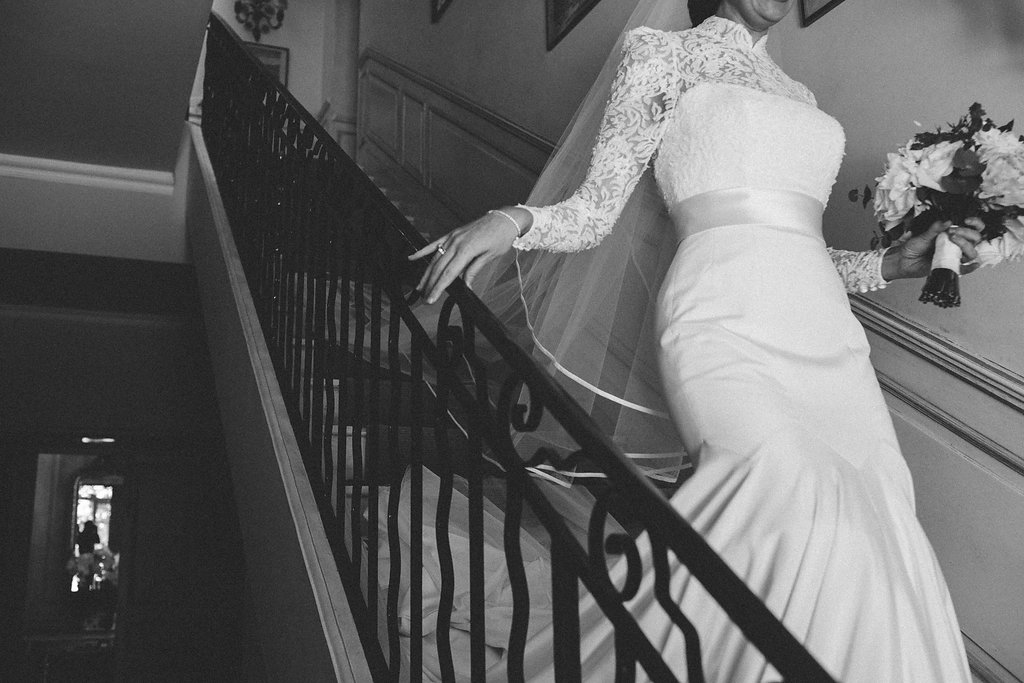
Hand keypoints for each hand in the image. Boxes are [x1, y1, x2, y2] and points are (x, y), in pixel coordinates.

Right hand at [408, 208, 525, 303]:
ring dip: (426, 274)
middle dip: (430, 284)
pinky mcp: (452, 234)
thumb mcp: (490, 256)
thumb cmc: (500, 237)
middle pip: (439, 268)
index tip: (431, 299)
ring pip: (435, 258)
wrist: (505, 218)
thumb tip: (466, 286)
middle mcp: (456, 243)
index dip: (438, 288)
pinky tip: (412, 258)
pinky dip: (423, 251)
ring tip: (419, 286)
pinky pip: (434, 244)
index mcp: (467, 250)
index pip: (448, 273)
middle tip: (424, 298)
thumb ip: (474, 269)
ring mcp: (453, 237)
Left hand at [881, 218, 983, 280]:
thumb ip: (935, 229)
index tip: (967, 220)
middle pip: (975, 239)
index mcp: (953, 234)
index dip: (975, 223)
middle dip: (967, 233)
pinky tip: (973, 265)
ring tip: (953, 240)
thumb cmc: (914, 247)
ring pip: (971, 252)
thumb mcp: (923, 236)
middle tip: (953, 232)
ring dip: (966, 246)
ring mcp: (954, 256)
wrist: (904, 261)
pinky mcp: (950, 267)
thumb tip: (947, 221)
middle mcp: (956, 245)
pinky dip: (970, 268)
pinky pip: (964, 269)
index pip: (973, 228)